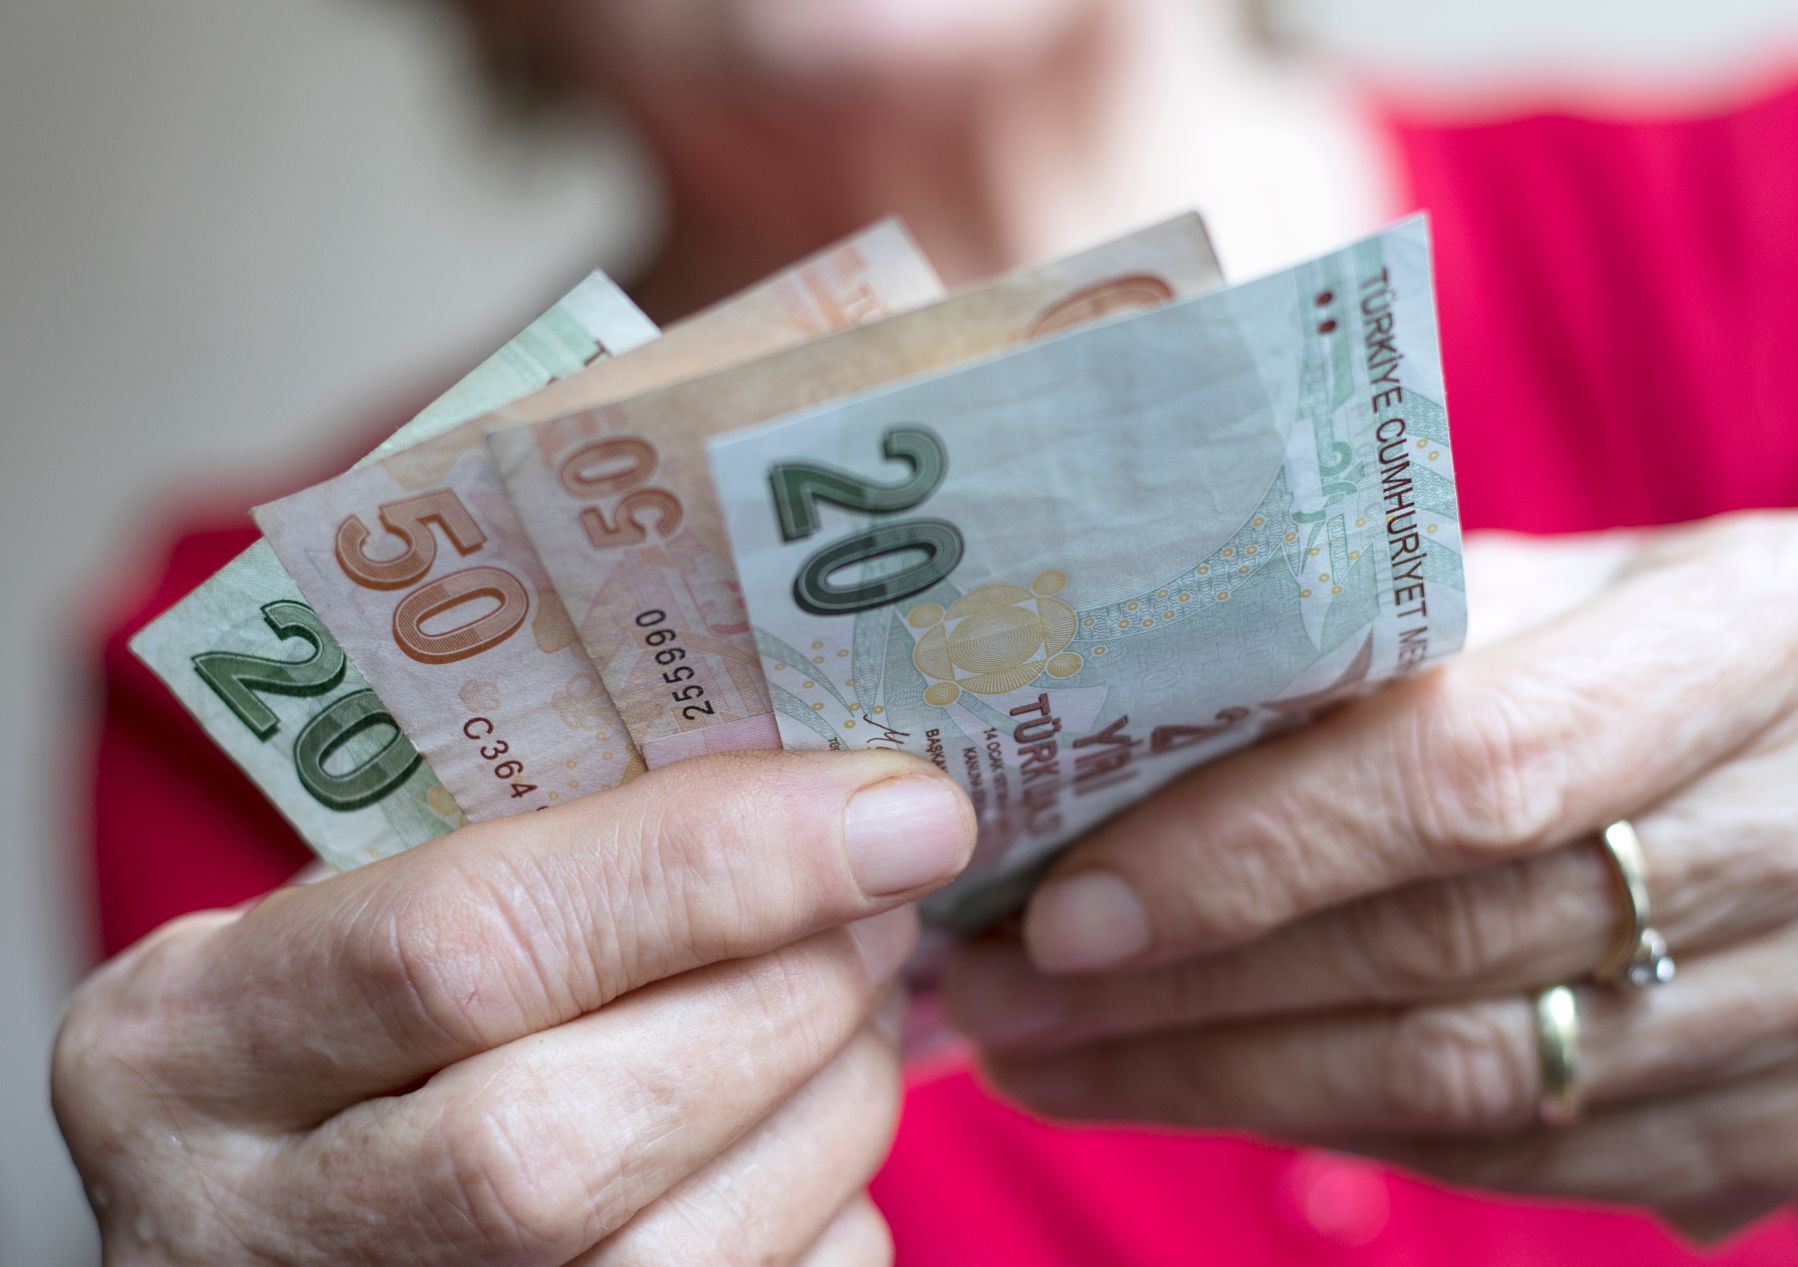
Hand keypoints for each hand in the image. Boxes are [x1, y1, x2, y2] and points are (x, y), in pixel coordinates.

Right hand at [54, 750, 974, 1265]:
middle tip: (880, 898)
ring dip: (831, 1100)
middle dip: (788, 993)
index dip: (711, 866)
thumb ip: (522, 855)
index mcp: (191, 1048)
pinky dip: (825, 1209)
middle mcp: (262, 1235)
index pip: (471, 945)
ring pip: (685, 1256)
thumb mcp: (338, 917)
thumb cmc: (327, 1040)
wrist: (258, 1241)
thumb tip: (810, 790)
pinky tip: (797, 1135)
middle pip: (577, 1133)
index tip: (896, 807)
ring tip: (847, 1004)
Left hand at [946, 512, 1797, 1239]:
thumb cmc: (1711, 663)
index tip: (1063, 900)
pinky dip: (1337, 1129)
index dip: (1250, 848)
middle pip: (1445, 942)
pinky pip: (1527, 1160)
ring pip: (1469, 1081)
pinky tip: (1201, 1091)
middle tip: (1000, 990)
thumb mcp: (1610, 588)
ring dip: (1223, 1080)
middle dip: (1187, 988)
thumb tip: (1132, 697)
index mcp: (1770, 632)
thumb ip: (1415, 623)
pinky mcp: (1795, 1122)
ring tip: (1048, 1054)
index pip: (1470, 764)